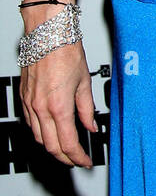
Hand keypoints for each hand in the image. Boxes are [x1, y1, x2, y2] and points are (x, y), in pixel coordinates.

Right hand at [19, 41, 97, 168]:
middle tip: (77, 159)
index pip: (68, 144)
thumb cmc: (66, 51)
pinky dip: (41, 132)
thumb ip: (87, 109)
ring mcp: (30, 103)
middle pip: (51, 146)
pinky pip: (30, 123)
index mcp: (59, 106)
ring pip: (38, 137)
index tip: (86, 161)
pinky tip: (51, 130)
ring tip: (66, 148)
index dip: (78, 157)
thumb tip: (91, 126)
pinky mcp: (24, 97)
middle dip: (65, 157)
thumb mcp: (84, 82)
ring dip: (52, 146)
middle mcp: (41, 108)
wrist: (48, 34)